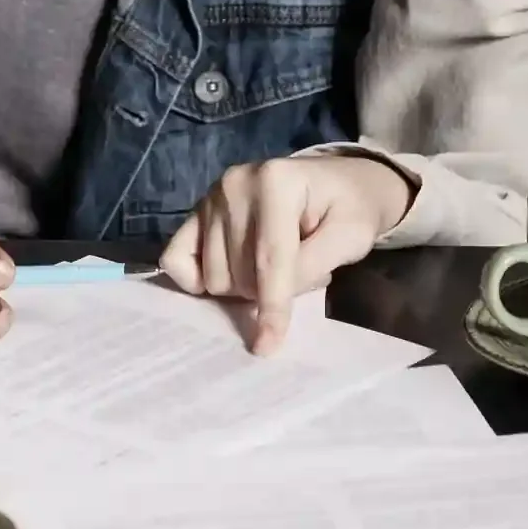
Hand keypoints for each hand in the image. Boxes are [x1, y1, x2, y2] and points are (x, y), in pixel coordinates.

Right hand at [159, 156, 413, 355]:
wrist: (335, 181)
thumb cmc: (349, 210)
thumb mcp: (350, 237)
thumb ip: (312, 264)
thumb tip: (267, 300)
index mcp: (276, 182)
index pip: (269, 259)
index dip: (271, 307)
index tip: (267, 347)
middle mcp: (234, 184)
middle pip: (239, 273)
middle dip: (267, 292)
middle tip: (300, 271)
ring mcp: (210, 196)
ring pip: (212, 276)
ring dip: (242, 288)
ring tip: (273, 265)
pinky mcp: (196, 210)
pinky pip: (176, 259)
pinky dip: (195, 279)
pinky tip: (225, 275)